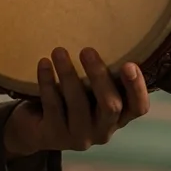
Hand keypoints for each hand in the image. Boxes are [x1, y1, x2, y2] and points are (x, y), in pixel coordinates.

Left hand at [3, 48, 149, 156]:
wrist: (32, 126)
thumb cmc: (68, 98)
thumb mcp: (89, 88)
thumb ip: (102, 74)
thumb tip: (110, 33)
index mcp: (118, 117)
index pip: (138, 107)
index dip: (137, 88)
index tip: (129, 64)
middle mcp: (103, 130)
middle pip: (110, 106)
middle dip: (99, 76)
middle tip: (86, 50)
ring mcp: (79, 137)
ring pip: (78, 105)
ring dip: (68, 74)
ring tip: (58, 51)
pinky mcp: (54, 136)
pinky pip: (53, 106)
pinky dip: (48, 82)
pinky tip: (44, 63)